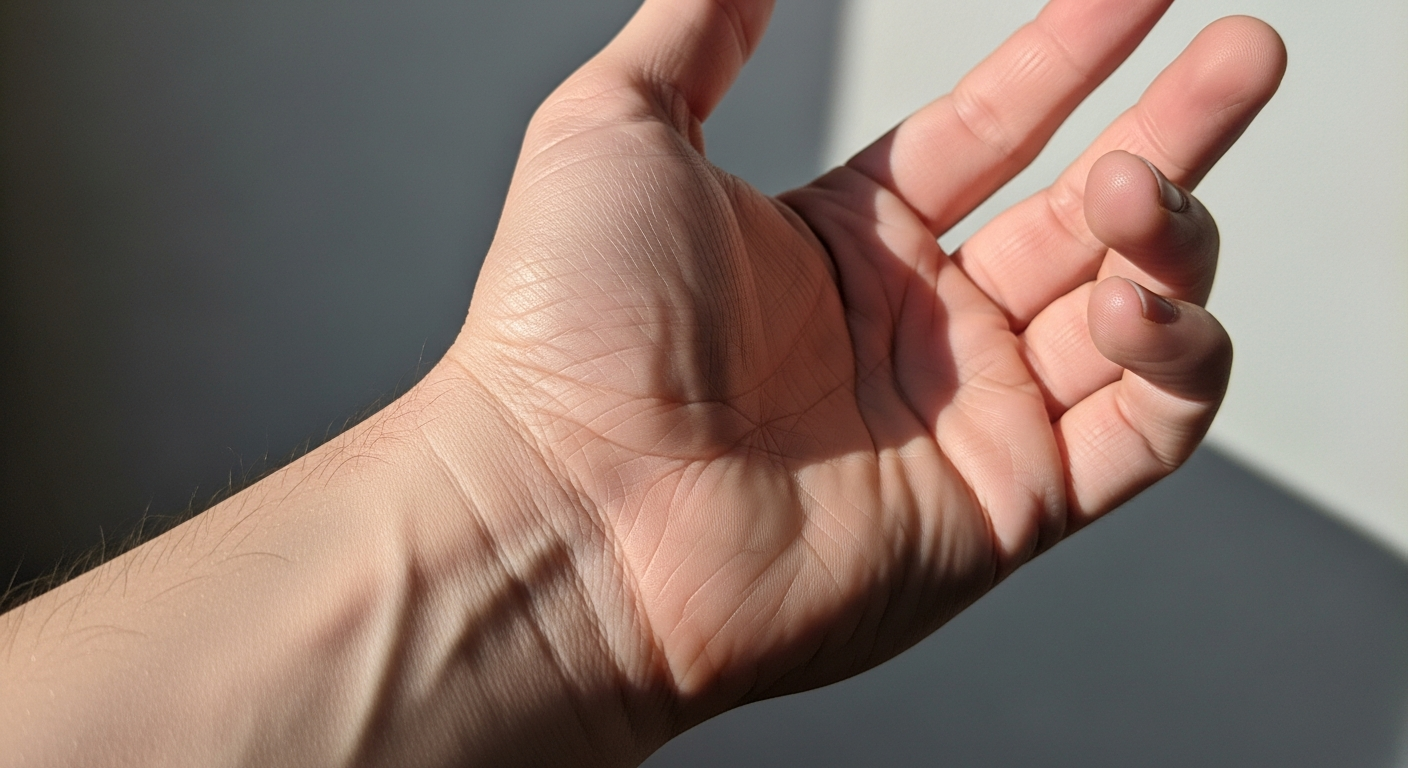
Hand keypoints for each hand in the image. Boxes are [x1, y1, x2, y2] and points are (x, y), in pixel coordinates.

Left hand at [429, 0, 1284, 734]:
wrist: (567, 511)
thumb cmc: (568, 326)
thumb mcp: (617, 126)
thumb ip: (699, 28)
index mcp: (846, 241)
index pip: (991, 130)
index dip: (1068, 55)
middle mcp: (917, 327)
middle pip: (1085, 211)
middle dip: (1176, 126)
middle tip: (1246, 52)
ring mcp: (968, 415)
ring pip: (1132, 311)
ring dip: (1170, 236)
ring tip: (1141, 185)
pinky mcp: (1009, 504)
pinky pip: (1146, 427)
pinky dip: (1176, 356)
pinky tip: (1137, 299)